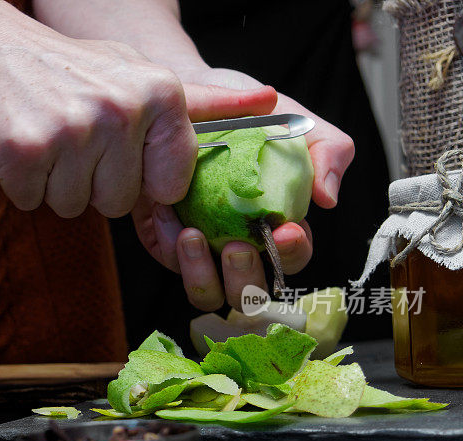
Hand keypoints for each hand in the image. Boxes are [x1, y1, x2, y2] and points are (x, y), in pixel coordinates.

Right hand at [0, 10, 281, 219]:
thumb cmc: (74, 70)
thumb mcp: (141, 74)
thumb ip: (202, 100)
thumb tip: (268, 101)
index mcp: (159, 95)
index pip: (169, 186)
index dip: (138, 177)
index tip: (117, 148)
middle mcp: (121, 112)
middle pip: (117, 203)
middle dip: (92, 182)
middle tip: (72, 139)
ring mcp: (70, 132)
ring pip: (73, 206)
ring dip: (55, 183)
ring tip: (47, 137)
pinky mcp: (22, 152)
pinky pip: (32, 201)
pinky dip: (22, 182)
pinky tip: (20, 144)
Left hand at [134, 67, 353, 309]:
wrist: (187, 95)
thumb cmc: (243, 112)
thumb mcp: (292, 120)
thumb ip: (326, 149)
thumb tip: (328, 199)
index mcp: (275, 221)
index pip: (291, 257)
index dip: (292, 253)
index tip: (286, 230)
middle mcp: (239, 242)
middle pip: (249, 292)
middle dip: (245, 277)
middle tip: (237, 245)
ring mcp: (202, 247)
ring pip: (208, 292)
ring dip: (202, 274)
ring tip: (192, 234)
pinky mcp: (165, 240)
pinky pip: (169, 261)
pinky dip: (168, 244)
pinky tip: (165, 212)